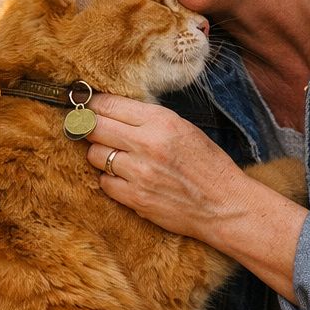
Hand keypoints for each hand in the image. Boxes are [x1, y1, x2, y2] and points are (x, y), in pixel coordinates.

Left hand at [82, 93, 247, 242]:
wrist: (224, 204)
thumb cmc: (207, 165)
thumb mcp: (184, 128)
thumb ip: (148, 119)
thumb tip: (111, 111)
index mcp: (161, 121)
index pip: (109, 105)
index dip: (92, 104)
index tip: (85, 106)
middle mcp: (147, 144)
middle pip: (94, 128)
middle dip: (88, 127)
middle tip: (90, 129)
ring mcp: (139, 173)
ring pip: (95, 155)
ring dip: (101, 155)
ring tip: (117, 157)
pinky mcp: (135, 198)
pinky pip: (104, 183)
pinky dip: (110, 180)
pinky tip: (125, 178)